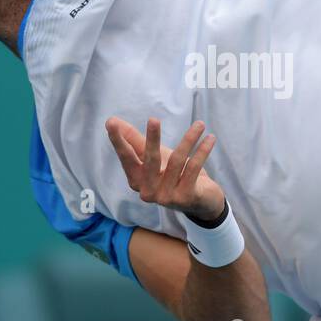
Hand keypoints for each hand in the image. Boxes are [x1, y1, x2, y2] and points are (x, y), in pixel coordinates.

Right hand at [105, 116, 224, 220]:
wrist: (200, 202)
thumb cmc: (173, 175)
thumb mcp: (154, 157)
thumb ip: (135, 140)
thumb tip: (111, 121)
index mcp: (136, 180)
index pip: (126, 157)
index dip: (119, 141)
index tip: (111, 123)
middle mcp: (148, 191)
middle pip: (149, 160)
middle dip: (151, 138)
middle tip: (153, 119)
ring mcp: (166, 197)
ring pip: (176, 161)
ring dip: (189, 140)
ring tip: (200, 124)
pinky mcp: (185, 197)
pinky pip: (193, 168)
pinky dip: (202, 151)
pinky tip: (210, 139)